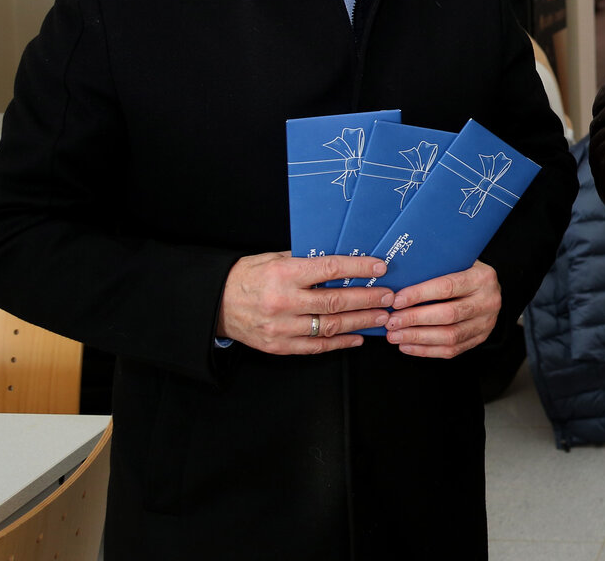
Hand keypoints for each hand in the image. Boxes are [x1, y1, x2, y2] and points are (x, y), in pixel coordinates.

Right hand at [218, 252, 393, 353]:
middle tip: (388, 296)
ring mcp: (281, 327)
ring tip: (381, 316)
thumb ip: (306, 260)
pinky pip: (316, 346)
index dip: (358, 268)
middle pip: (335, 301)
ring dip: (360, 321)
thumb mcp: (274, 258)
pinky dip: (340, 343)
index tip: (380, 267)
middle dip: (367, 298)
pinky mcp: (279, 346)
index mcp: (284, 274)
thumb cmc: (248, 277)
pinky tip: (358, 337)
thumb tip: (343, 259)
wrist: (215, 305)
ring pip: (330, 326)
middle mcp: (283, 302)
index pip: (329, 269)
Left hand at [384, 261, 501, 358]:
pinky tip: (407, 345)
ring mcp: (486, 323)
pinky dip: (426, 350)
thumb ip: (435, 269)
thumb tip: (398, 280)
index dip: (419, 295)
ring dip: (418, 337)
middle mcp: (488, 301)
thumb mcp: (457, 262)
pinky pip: (451, 350)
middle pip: (448, 314)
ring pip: (449, 336)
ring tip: (395, 335)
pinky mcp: (480, 338)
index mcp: (482, 277)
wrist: (489, 287)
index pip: (447, 287)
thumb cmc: (466, 271)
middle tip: (392, 321)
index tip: (396, 301)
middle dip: (415, 319)